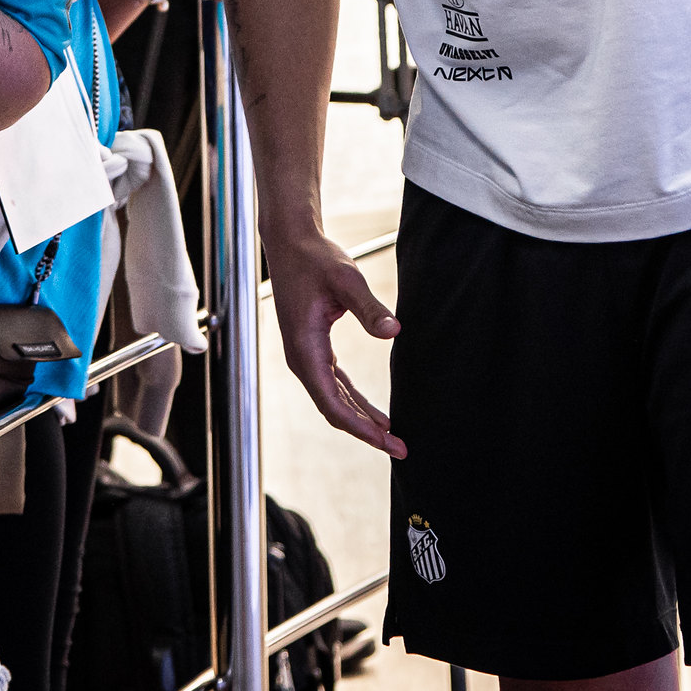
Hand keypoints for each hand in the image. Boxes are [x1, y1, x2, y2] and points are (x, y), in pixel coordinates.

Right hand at [264, 230, 405, 456]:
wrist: (290, 241)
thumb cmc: (314, 258)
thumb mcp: (346, 279)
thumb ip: (369, 308)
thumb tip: (394, 331)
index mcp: (305, 349)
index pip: (333, 404)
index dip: (361, 428)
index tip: (388, 442)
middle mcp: (301, 358)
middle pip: (333, 409)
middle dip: (366, 432)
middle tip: (400, 449)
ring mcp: (305, 354)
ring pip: (333, 398)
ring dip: (361, 418)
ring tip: (391, 435)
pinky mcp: (312, 346)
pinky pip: (333, 383)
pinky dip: (352, 399)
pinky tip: (372, 410)